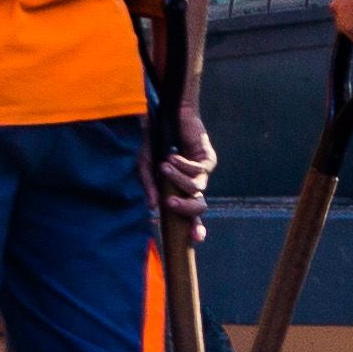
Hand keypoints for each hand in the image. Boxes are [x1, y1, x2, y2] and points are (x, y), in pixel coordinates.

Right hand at [159, 114, 216, 237]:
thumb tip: (152, 208)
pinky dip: (182, 165)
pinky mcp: (207, 158)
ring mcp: (201, 172)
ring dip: (177, 180)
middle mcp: (192, 183)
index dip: (194, 228)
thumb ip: (149, 185)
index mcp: (178, 189)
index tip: (194, 239)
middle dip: (187, 210)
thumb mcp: (145, 164)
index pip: (189, 214)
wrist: (163, 113)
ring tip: (163, 166)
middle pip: (199, 207)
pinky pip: (197, 170)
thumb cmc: (153, 139)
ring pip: (195, 188)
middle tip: (170, 204)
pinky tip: (171, 157)